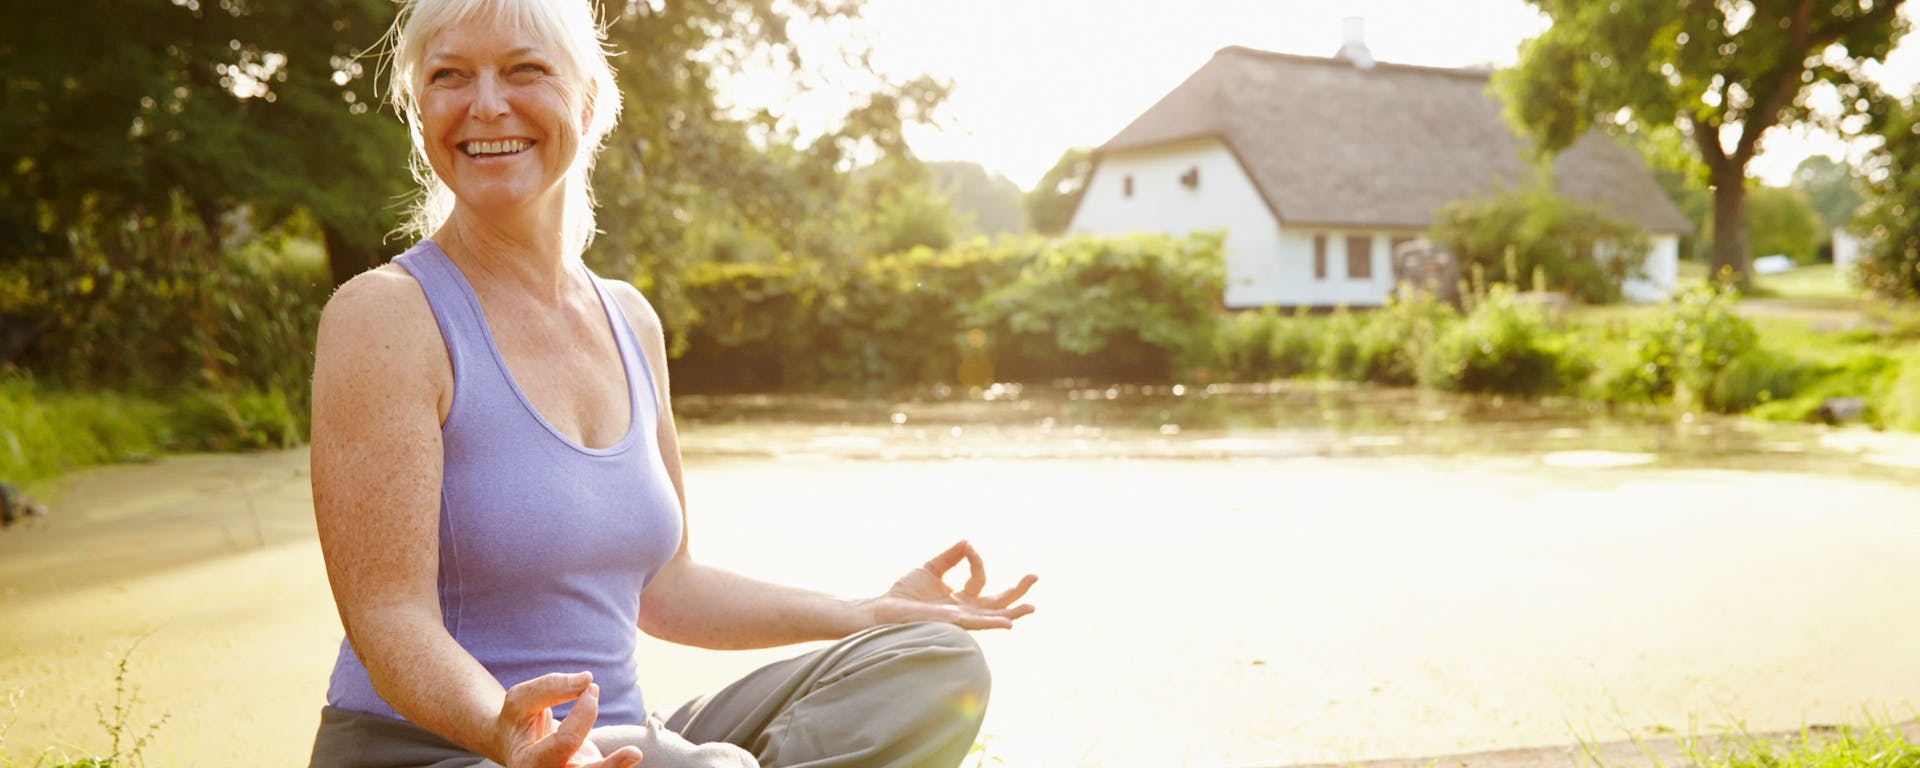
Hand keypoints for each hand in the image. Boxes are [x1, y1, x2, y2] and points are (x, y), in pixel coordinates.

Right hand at [498, 672, 643, 767]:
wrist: (517, 745)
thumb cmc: (519, 721)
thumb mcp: (521, 702)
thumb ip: (549, 688)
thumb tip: (587, 680)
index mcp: (528, 763)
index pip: (566, 742)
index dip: (584, 712)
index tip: (591, 688)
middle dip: (608, 765)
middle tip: (634, 752)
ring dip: (614, 767)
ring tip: (635, 754)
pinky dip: (617, 764)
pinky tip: (632, 755)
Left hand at [867, 540, 1036, 629]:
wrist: (884, 609)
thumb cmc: (904, 593)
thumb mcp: (931, 568)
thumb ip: (950, 557)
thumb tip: (967, 541)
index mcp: (961, 598)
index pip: (980, 578)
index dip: (977, 560)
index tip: (967, 547)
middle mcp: (964, 610)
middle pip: (998, 602)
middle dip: (1018, 591)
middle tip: (1035, 576)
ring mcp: (960, 618)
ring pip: (994, 616)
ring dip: (1013, 611)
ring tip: (1032, 607)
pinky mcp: (951, 623)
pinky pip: (977, 623)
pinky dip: (993, 622)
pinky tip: (1008, 623)